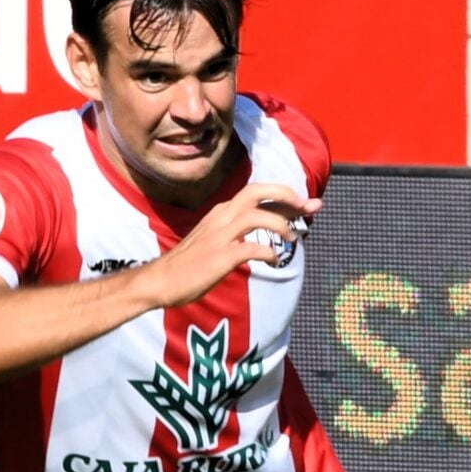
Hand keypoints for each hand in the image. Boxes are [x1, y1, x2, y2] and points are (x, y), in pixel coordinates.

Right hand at [143, 183, 320, 307]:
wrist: (161, 280)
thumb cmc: (192, 263)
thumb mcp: (218, 238)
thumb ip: (241, 231)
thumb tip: (270, 232)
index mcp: (223, 212)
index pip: (258, 192)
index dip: (286, 194)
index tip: (309, 203)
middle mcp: (222, 217)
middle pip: (257, 190)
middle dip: (287, 195)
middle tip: (309, 207)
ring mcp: (219, 236)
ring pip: (256, 215)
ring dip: (280, 224)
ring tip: (293, 237)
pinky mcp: (219, 257)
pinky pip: (250, 249)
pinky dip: (267, 252)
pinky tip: (273, 260)